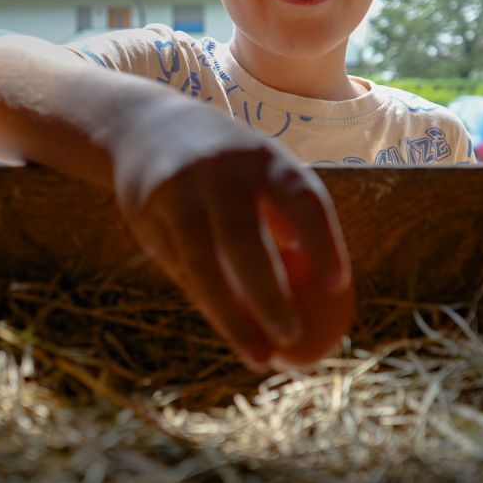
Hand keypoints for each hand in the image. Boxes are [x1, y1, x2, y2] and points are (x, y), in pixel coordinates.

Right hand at [110, 98, 352, 371]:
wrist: (145, 125)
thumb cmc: (227, 165)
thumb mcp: (260, 170)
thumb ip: (288, 219)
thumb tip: (328, 298)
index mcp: (264, 157)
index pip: (300, 200)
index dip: (322, 242)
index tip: (339, 287)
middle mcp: (219, 170)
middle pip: (244, 241)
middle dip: (269, 296)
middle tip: (293, 338)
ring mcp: (176, 189)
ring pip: (202, 264)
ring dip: (231, 317)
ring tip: (260, 357)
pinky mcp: (143, 210)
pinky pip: (176, 267)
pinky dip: (205, 302)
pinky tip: (229, 328)